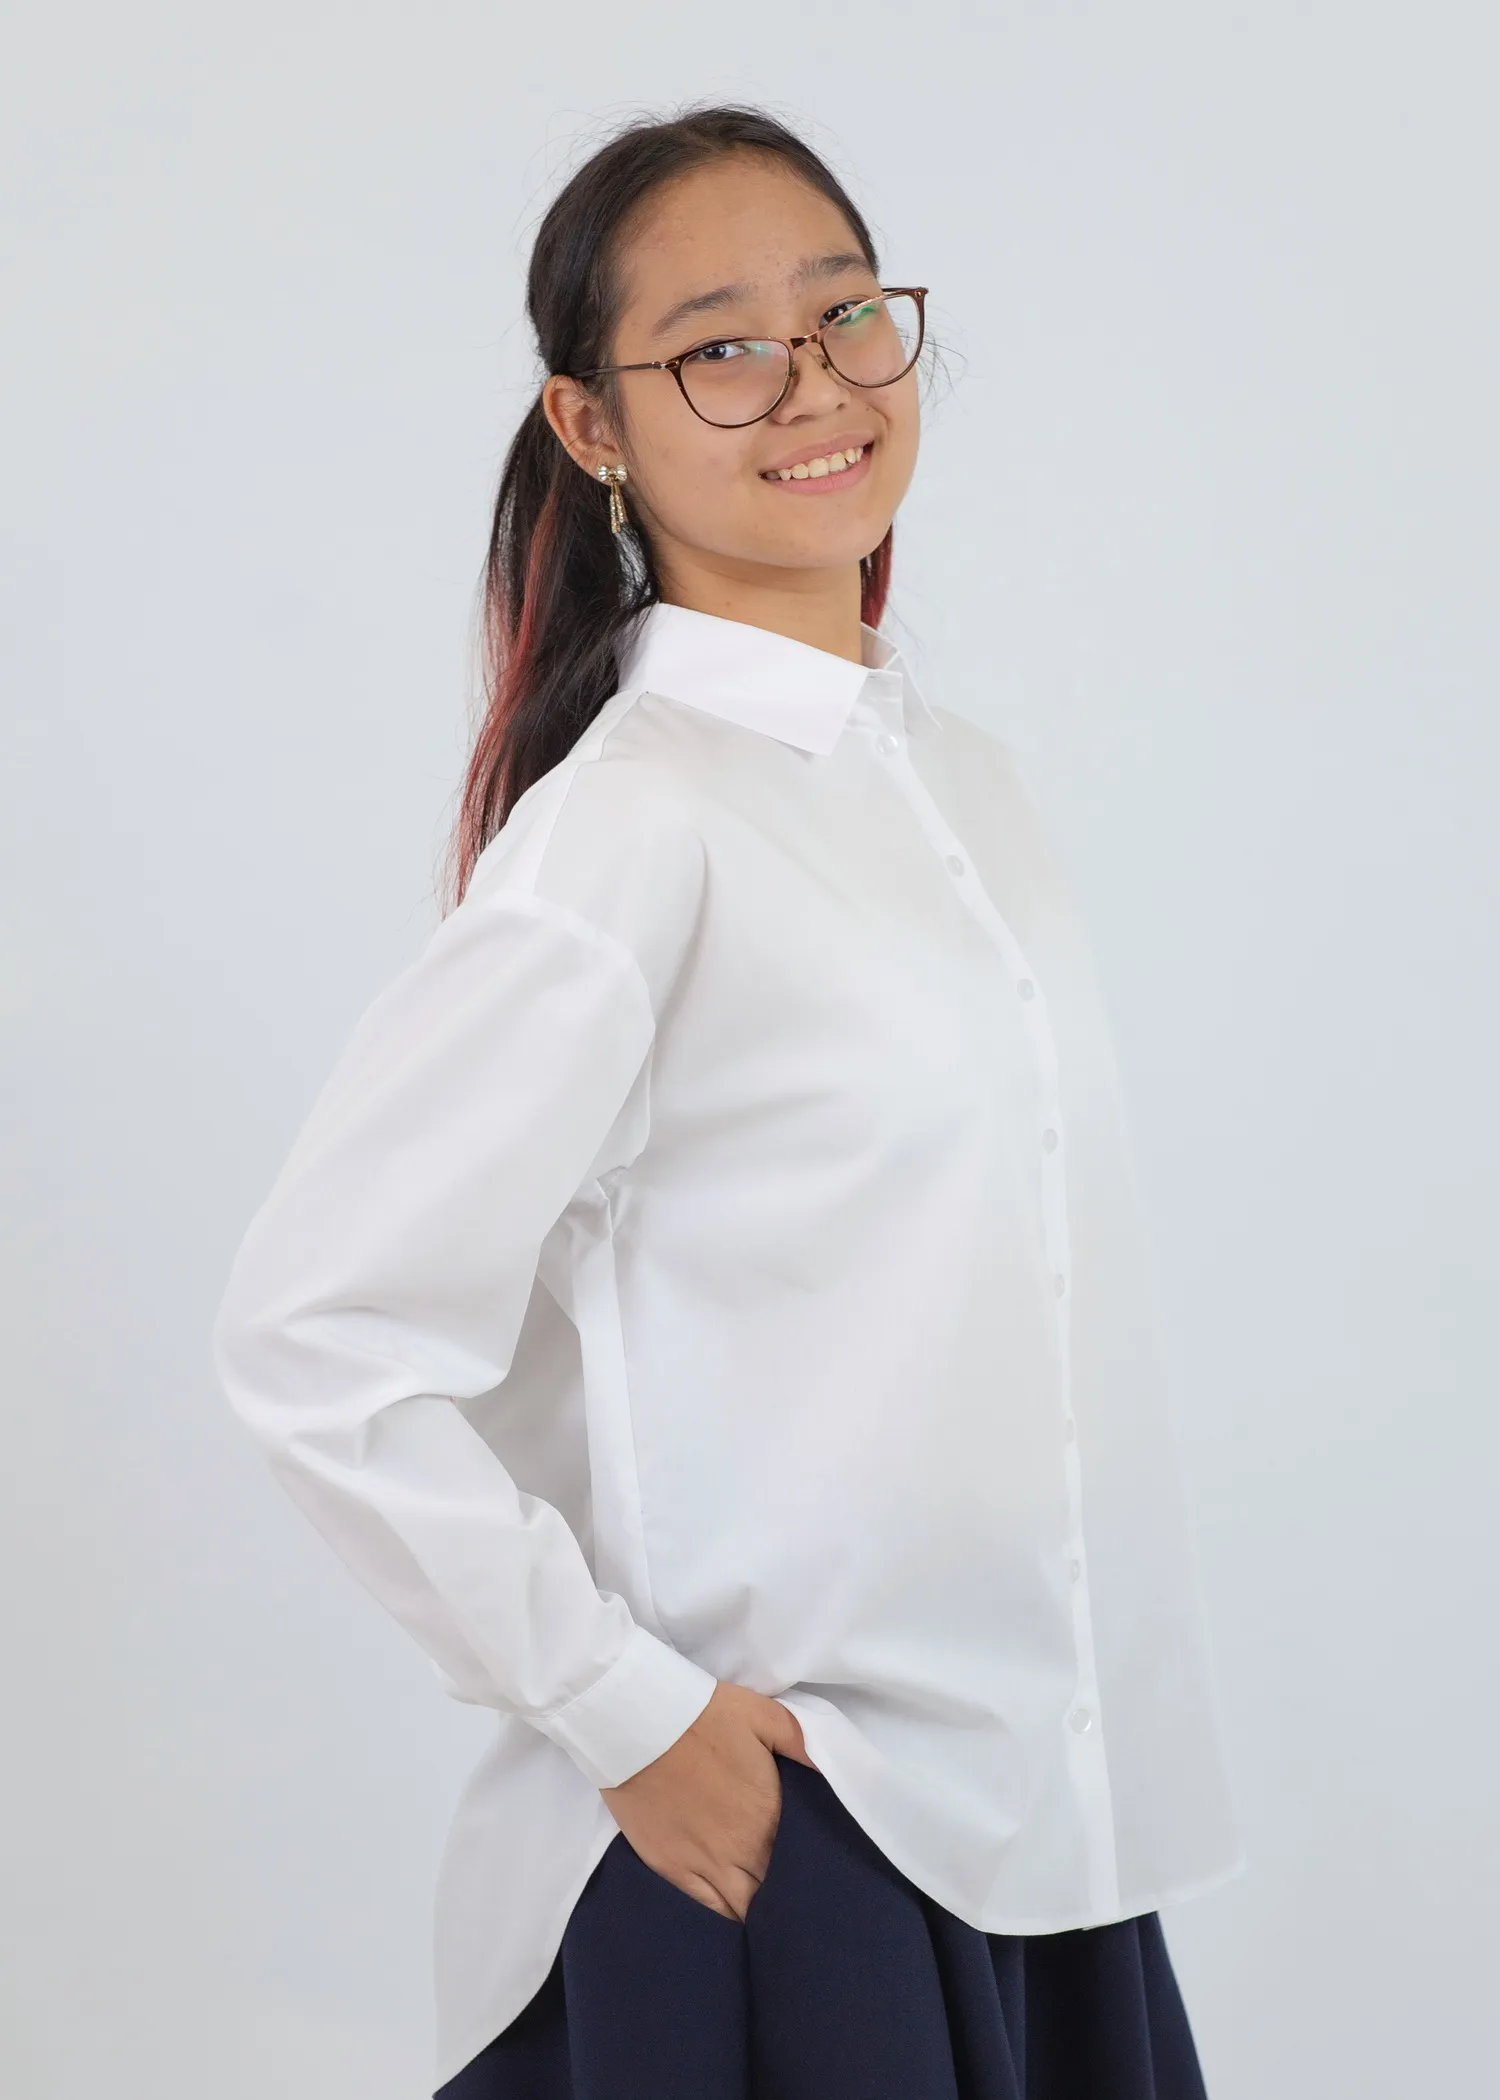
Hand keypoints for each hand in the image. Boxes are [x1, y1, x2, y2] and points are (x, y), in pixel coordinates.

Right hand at [599, 1681, 819, 1921]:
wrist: (637, 1723)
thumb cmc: (704, 1716)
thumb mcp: (765, 1715)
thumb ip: (804, 1746)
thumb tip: (832, 1776)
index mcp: (770, 1814)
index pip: (804, 1860)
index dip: (813, 1868)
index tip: (820, 1870)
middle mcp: (742, 1849)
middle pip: (776, 1890)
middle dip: (790, 1895)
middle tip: (800, 1895)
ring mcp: (704, 1864)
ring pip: (745, 1908)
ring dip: (760, 1913)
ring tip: (772, 1914)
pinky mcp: (672, 1868)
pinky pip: (709, 1909)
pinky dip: (728, 1916)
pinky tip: (738, 1919)